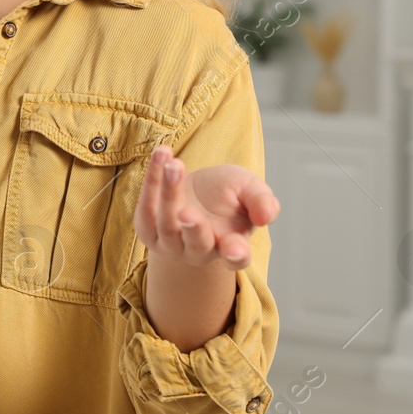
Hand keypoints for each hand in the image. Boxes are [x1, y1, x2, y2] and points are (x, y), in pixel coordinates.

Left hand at [133, 145, 279, 270]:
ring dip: (169, 192)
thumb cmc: (228, 194)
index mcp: (231, 246)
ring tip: (174, 165)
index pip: (236, 258)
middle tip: (187, 211)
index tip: (234, 249)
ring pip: (167, 225)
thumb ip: (262, 202)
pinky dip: (152, 180)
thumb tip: (266, 217)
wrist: (197, 188)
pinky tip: (160, 156)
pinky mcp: (148, 231)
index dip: (236, 254)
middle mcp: (200, 251)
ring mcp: (171, 245)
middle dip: (193, 227)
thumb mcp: (250, 190)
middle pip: (196, 243)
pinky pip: (146, 209)